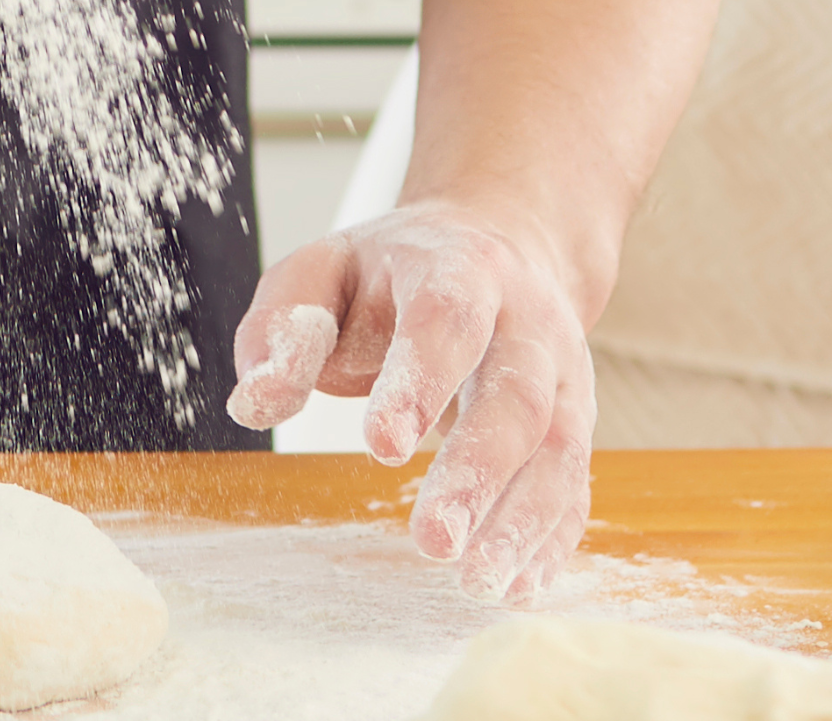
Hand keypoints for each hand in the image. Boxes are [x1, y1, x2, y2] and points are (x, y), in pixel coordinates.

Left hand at [224, 198, 597, 602]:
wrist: (504, 245)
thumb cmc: (395, 275)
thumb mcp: (324, 272)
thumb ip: (284, 328)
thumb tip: (255, 403)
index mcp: (460, 268)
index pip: (447, 319)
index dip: (420, 379)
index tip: (382, 446)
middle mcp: (527, 321)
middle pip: (517, 397)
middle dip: (479, 473)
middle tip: (434, 542)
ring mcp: (563, 375)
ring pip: (560, 449)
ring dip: (523, 521)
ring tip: (478, 583)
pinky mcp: (576, 423)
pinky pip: (575, 486)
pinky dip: (552, 539)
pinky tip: (517, 586)